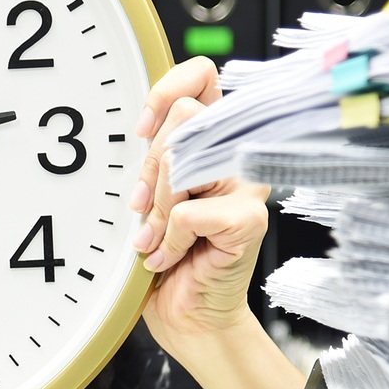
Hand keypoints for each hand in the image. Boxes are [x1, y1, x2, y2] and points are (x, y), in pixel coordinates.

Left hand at [129, 58, 270, 347]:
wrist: (186, 314)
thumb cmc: (166, 256)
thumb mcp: (150, 196)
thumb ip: (154, 156)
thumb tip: (140, 128)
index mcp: (215, 137)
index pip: (202, 74)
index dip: (165, 92)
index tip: (140, 131)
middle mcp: (238, 153)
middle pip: (184, 116)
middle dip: (151, 168)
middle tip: (142, 209)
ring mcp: (248, 184)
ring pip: (182, 163)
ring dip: (156, 211)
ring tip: (154, 241)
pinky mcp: (248, 218)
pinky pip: (187, 213)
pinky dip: (169, 240)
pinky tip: (171, 256)